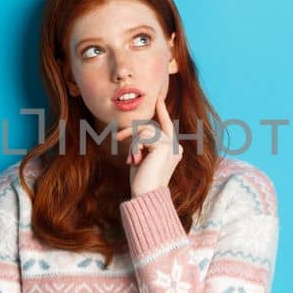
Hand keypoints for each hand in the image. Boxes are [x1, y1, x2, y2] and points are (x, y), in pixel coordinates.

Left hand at [116, 79, 182, 197]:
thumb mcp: (142, 158)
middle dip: (132, 130)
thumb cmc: (141, 181)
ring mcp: (172, 146)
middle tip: (117, 137)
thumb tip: (139, 131)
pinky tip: (135, 159)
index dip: (162, 110)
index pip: (166, 125)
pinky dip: (135, 146)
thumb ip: (144, 144)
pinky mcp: (164, 146)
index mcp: (173, 150)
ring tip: (130, 159)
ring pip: (146, 130)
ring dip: (132, 142)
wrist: (146, 195)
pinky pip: (143, 136)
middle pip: (151, 126)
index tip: (159, 97)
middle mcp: (175, 147)